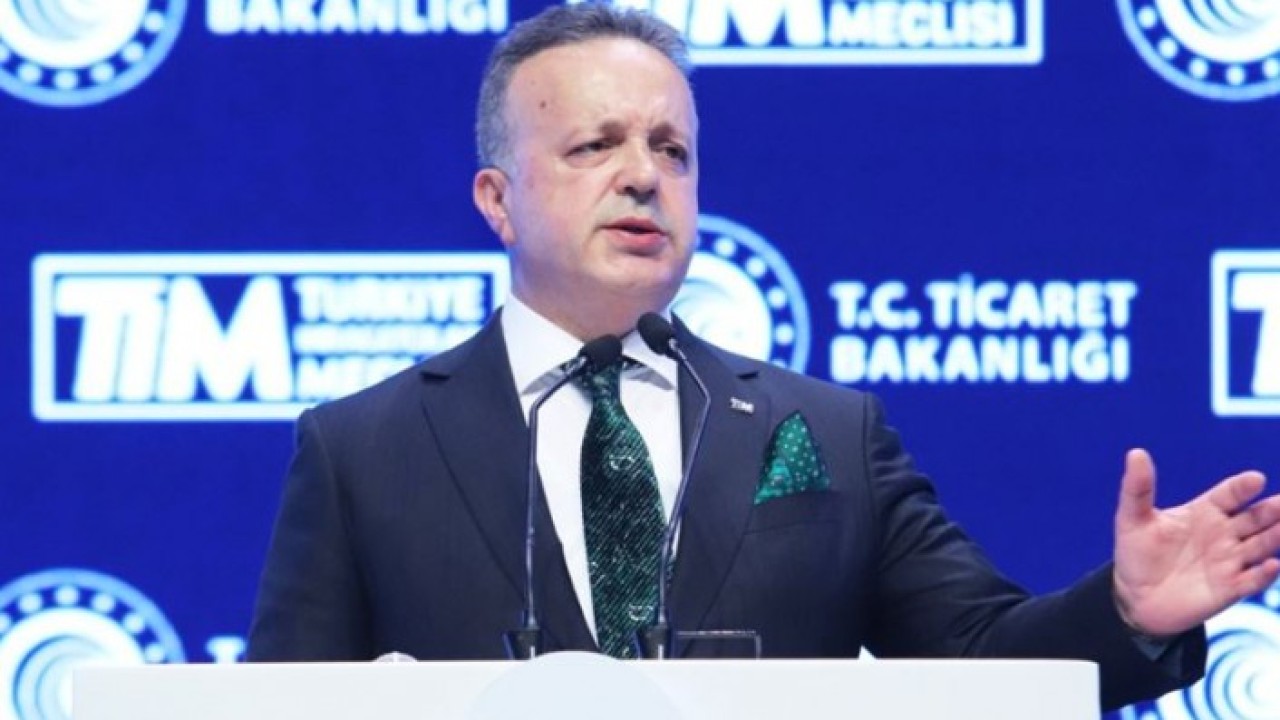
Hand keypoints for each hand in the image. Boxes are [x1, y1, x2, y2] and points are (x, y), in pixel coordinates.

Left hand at [1113, 448, 1279, 637]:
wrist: (1135, 597)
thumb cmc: (1136, 553)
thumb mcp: (1132, 518)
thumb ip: (1137, 488)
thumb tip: (1136, 453)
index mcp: (1204, 512)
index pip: (1229, 494)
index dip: (1242, 487)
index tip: (1256, 479)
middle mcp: (1223, 534)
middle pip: (1255, 518)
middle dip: (1272, 510)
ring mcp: (1229, 560)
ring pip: (1261, 545)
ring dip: (1276, 536)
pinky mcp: (1229, 588)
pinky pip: (1252, 580)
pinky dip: (1264, 574)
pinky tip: (1272, 565)